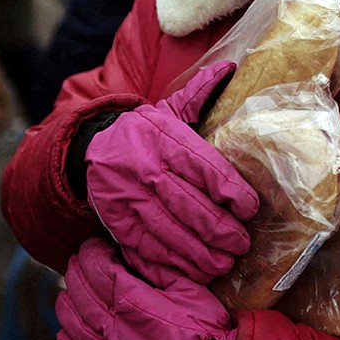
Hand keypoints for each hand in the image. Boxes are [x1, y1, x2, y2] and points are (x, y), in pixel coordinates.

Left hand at [56, 238, 235, 339]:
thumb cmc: (206, 329)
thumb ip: (158, 268)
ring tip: (69, 289)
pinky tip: (65, 330)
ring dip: (68, 302)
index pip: (100, 270)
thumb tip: (135, 251)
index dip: (92, 254)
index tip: (93, 245)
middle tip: (78, 260)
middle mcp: (117, 328)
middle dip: (77, 272)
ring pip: (75, 324)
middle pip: (83, 294)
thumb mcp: (188, 288)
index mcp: (135, 302)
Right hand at [85, 61, 257, 287]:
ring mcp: (129, 199)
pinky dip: (173, 265)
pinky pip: (148, 249)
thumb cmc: (143, 134)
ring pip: (171, 232)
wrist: (89, 151)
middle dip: (222, 230)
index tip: (250, 208)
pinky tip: (194, 271)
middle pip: (191, 206)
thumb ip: (199, 94)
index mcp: (163, 138)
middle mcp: (146, 168)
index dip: (232, 192)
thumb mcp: (168, 111)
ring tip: (223, 263)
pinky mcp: (117, 223)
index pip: (205, 168)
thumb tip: (230, 68)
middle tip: (242, 243)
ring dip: (201, 253)